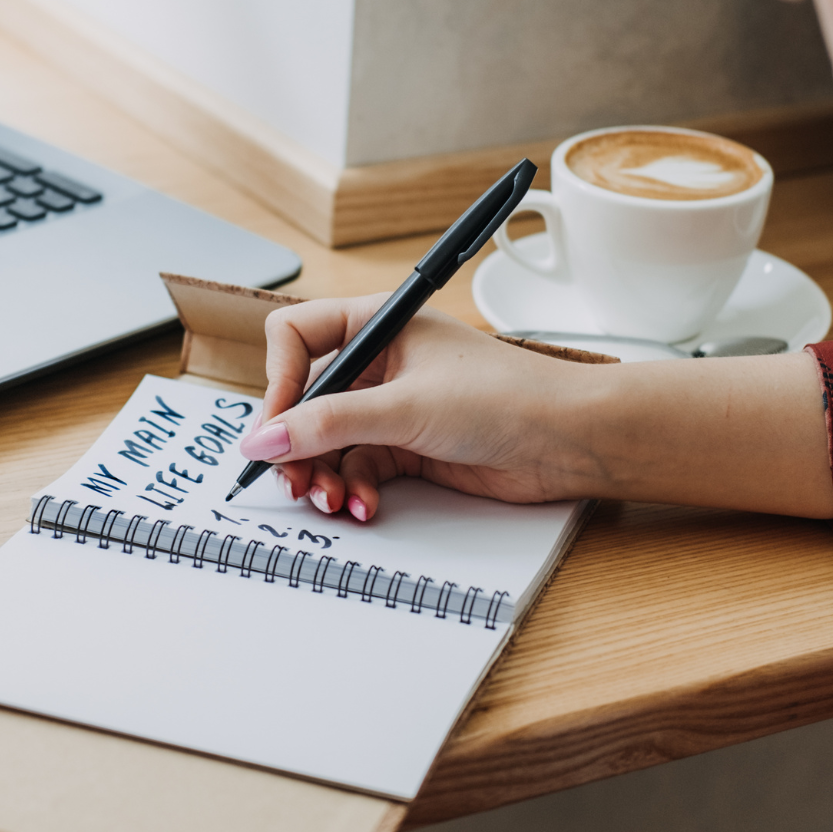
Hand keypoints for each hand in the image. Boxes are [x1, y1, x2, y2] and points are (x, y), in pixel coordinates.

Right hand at [237, 294, 611, 520]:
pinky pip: (358, 468)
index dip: (279, 382)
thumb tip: (263, 441)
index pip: (295, 339)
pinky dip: (354, 490)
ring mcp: (393, 406)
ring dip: (321, 475)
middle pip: (306, 401)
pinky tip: (365, 506)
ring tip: (329, 501)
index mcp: (377, 325)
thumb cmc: (506, 396)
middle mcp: (380, 363)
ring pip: (329, 442)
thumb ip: (327, 425)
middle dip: (296, 444)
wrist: (570, 440)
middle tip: (292, 481)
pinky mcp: (408, 447)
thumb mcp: (404, 407)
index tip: (277, 427)